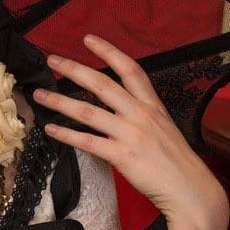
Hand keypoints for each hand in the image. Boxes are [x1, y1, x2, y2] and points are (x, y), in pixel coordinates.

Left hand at [32, 35, 227, 229]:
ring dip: (59, 102)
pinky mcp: (121, 156)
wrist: (190, 190)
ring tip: (40, 95)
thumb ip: (140, 117)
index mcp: (152, 106)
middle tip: (52, 60)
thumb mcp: (162, 130)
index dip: (109, 51)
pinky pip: (87, 141)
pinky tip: (50, 129)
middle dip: (74, 69)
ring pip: (87, 111)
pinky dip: (66, 135)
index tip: (89, 39)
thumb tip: (114, 110)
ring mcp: (130, 134)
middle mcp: (140, 114)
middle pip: (102, 84)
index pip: (130, 70)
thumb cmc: (175, 163)